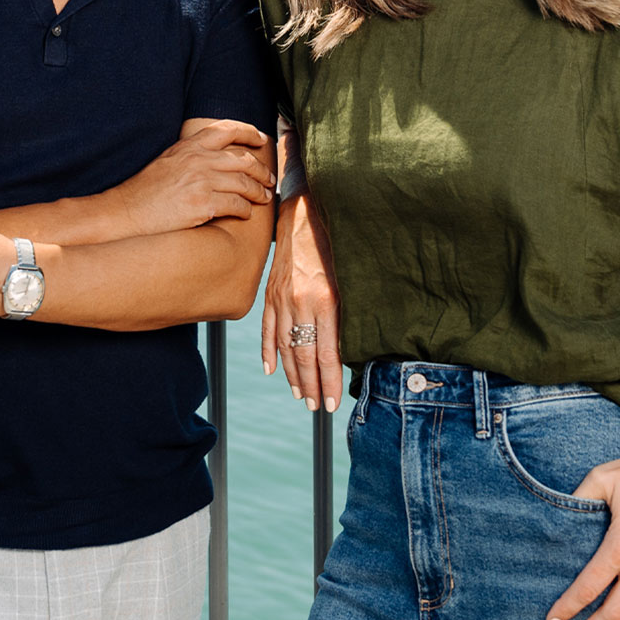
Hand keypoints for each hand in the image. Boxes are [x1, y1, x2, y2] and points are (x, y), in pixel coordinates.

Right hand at [114, 121, 273, 234]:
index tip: (261, 138)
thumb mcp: (169, 159)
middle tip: (269, 179)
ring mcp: (202, 182)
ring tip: (263, 198)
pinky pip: (237, 205)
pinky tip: (245, 213)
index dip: (250, 132)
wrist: (128, 210)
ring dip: (259, 192)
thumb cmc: (146, 189)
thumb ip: (192, 154)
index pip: (227, 130)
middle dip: (262, 170)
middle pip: (245, 159)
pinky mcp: (203, 205)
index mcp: (190, 146)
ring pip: (245, 183)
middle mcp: (199, 160)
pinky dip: (245, 210)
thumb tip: (215, 155)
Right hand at [261, 193, 342, 412]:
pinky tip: (271, 370)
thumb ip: (349, 311)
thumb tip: (352, 348)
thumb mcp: (350, 276)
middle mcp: (299, 301)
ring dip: (293, 375)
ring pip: (285, 346)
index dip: (330, 381)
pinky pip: (267, 328)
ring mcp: (281, 298)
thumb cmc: (336, 242)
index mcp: (324, 298)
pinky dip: (269, 351)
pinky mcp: (270, 292)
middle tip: (319, 407)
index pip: (326, 352)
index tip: (334, 403)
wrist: (304, 211)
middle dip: (312, 385)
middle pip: (304, 355)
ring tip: (302, 395)